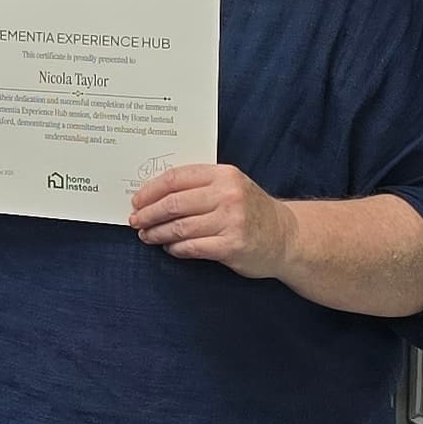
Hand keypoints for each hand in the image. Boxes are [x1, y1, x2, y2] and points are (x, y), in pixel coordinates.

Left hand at [130, 164, 294, 278]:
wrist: (287, 237)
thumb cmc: (251, 210)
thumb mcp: (231, 186)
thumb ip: (200, 185)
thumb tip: (154, 193)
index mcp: (224, 175)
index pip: (176, 178)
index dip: (151, 190)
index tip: (137, 200)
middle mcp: (228, 195)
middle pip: (174, 203)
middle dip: (148, 213)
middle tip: (135, 220)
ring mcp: (231, 221)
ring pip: (179, 227)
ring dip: (157, 233)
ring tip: (147, 236)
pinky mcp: (231, 246)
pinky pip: (192, 247)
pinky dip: (175, 248)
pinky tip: (169, 248)